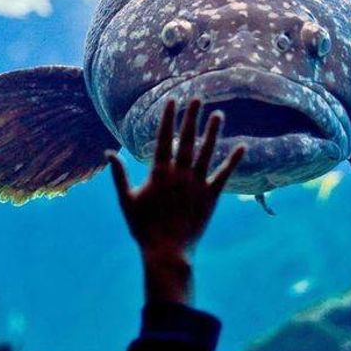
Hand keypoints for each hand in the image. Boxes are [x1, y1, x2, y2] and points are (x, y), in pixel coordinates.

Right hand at [105, 99, 244, 302]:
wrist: (167, 252)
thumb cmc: (143, 228)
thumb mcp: (127, 200)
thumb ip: (119, 175)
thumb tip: (108, 153)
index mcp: (159, 173)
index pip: (164, 139)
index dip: (168, 118)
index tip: (172, 101)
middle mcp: (179, 174)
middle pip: (186, 140)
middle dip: (192, 118)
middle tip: (197, 98)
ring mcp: (197, 184)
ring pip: (206, 152)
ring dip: (212, 132)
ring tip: (219, 114)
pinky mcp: (211, 196)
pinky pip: (223, 175)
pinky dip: (233, 161)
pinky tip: (242, 146)